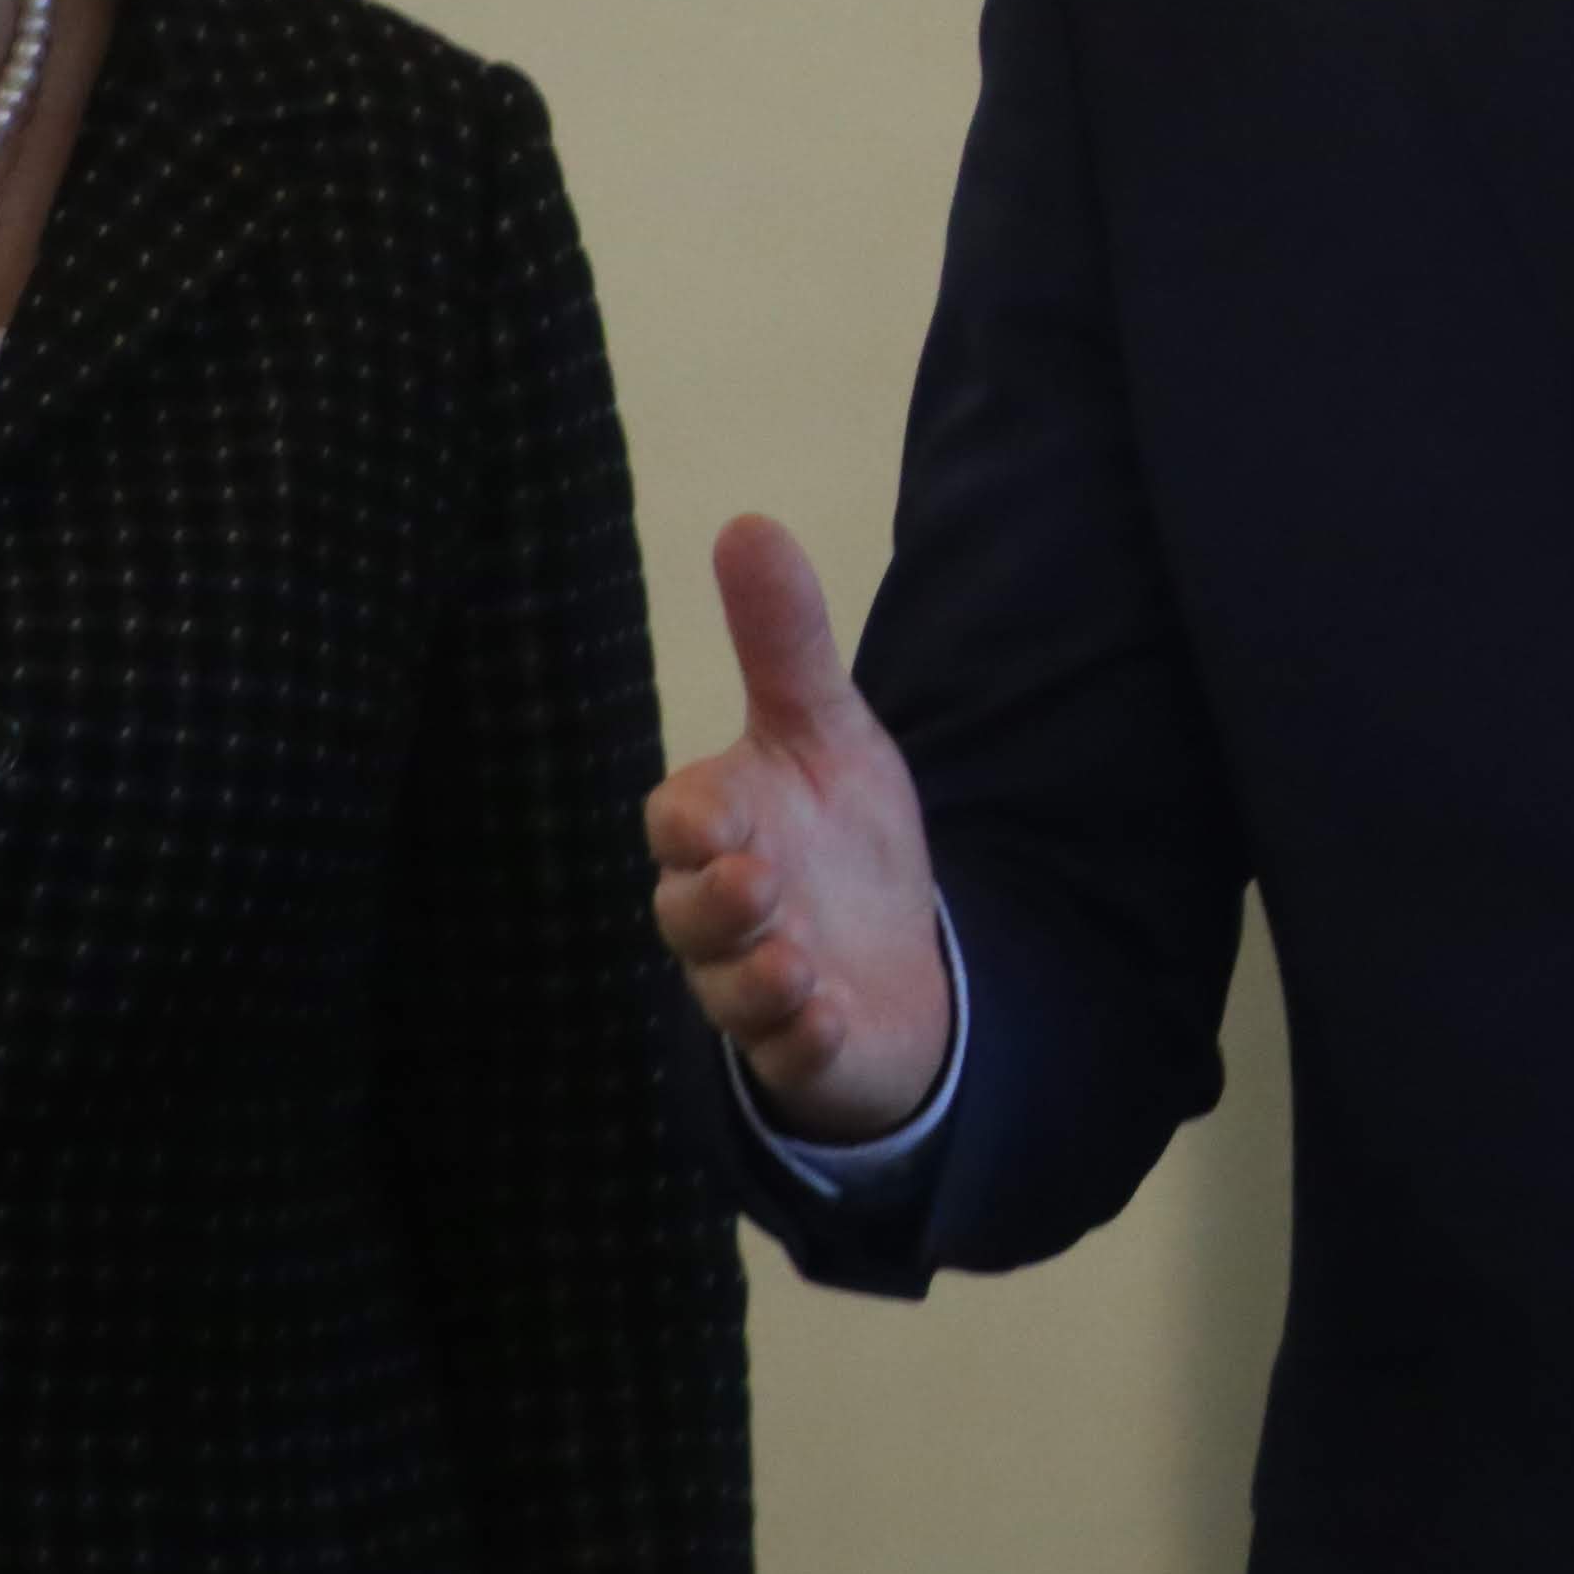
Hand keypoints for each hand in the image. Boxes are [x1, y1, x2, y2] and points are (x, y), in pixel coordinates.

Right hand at [646, 515, 952, 1143]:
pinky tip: (827, 1017)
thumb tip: (745, 521)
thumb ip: (783, 642)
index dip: (693, 819)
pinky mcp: (804, 1048)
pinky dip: (804, 1038)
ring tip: (794, 962)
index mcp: (721, 832)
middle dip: (717, 899)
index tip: (720, 812)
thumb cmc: (835, 838)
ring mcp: (759, 987)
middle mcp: (724, 914)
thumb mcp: (824, 731)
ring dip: (756, 976)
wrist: (892, 956)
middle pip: (688, 912)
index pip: (681, 823)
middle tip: (757, 879)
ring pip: (730, 991)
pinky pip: (790, 1053)